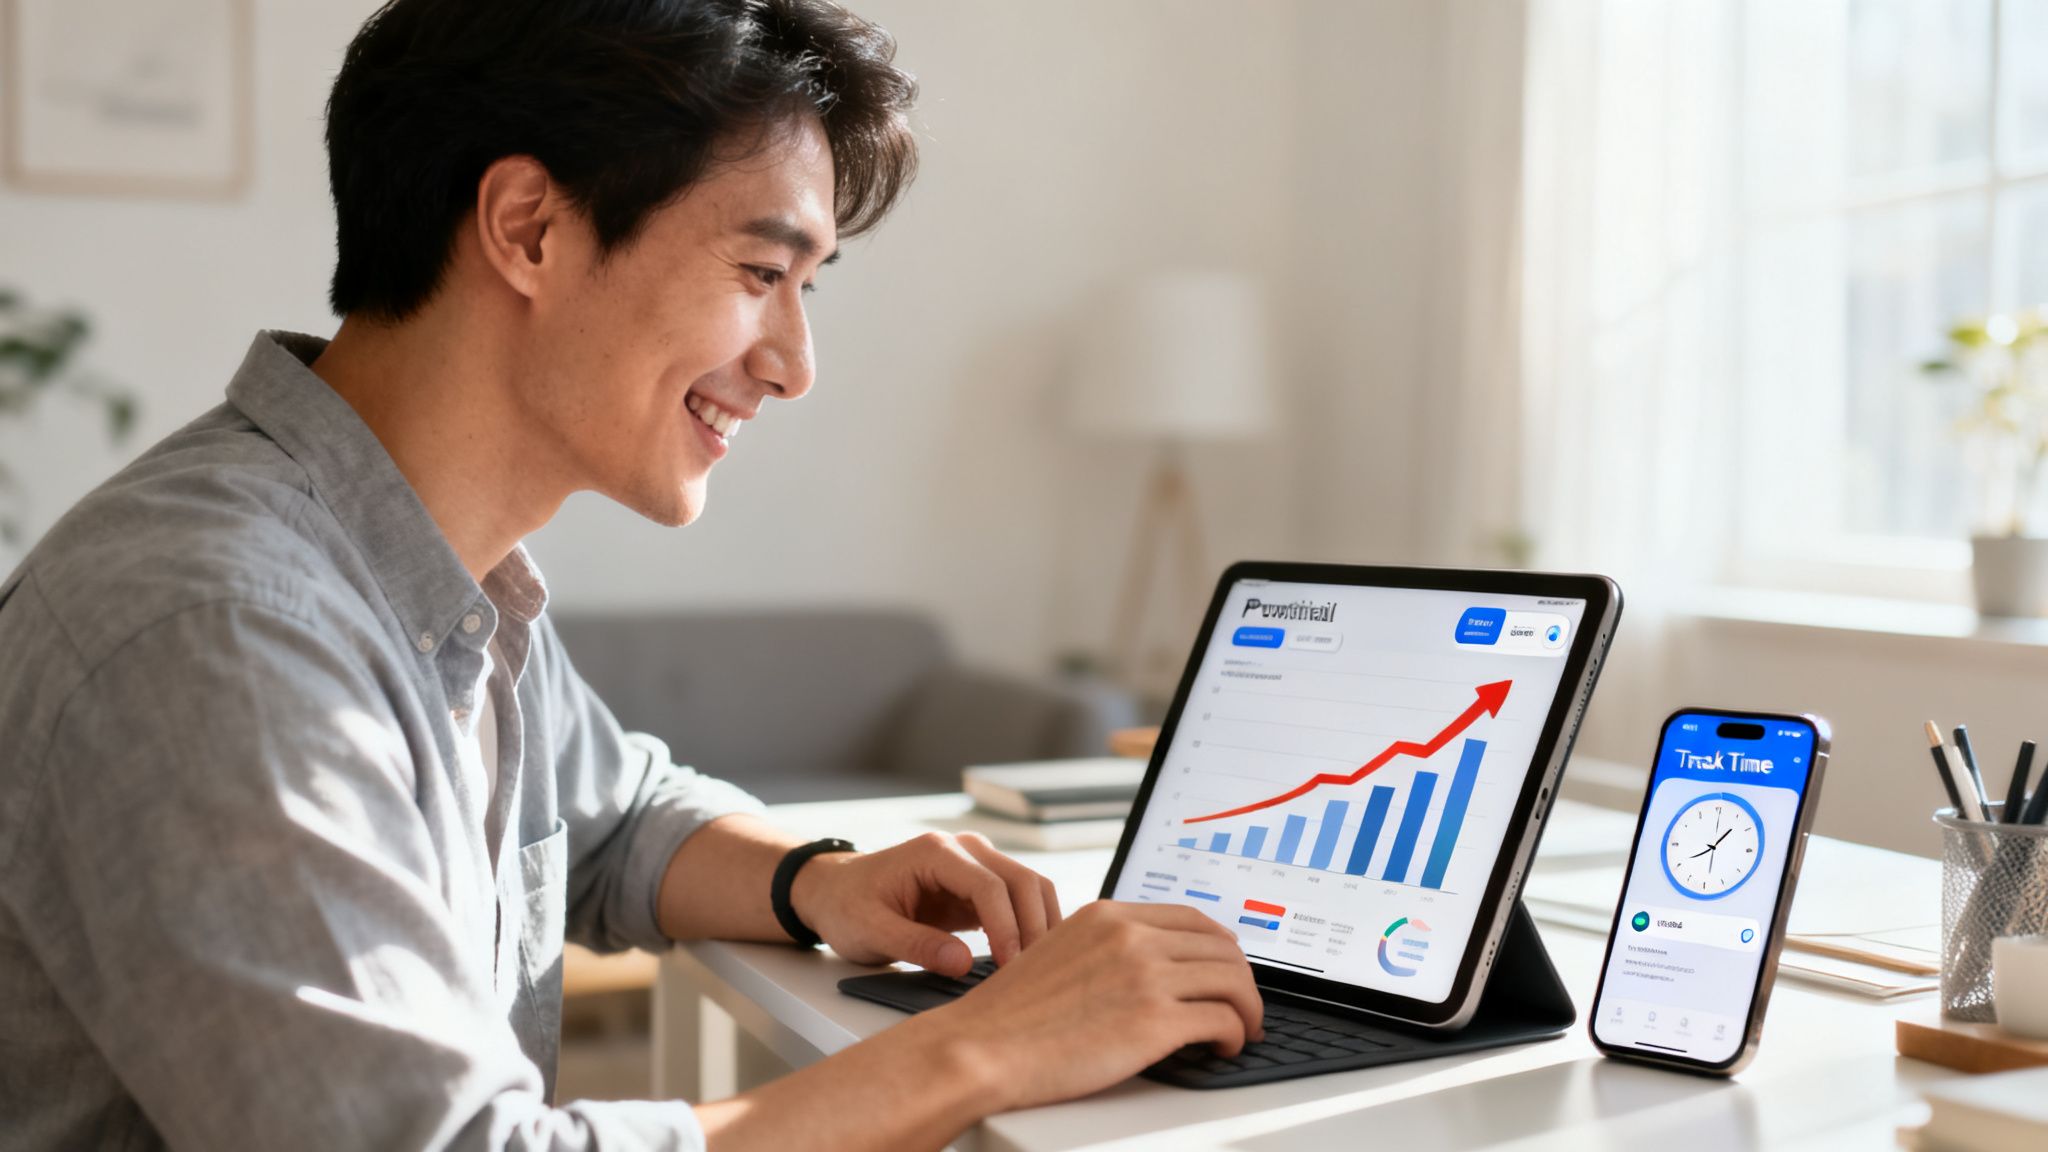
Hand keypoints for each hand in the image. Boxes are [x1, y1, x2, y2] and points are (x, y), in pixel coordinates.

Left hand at [789, 832, 1060, 975]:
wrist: (837, 892)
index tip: (1011, 967)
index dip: (1006, 928)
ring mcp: (976, 864)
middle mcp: (964, 849)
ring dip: (1039, 924)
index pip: (989, 886)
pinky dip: (1030, 926)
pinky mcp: (980, 885)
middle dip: (1033, 927)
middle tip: (1033, 973)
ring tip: (1038, 968)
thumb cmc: (848, 906)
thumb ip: (917, 946)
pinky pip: (1018, 901)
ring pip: (1029, 887)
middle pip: (1022, 880)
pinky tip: (1029, 958)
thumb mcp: (870, 931)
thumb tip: (963, 964)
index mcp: (936, 852)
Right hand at [928, 900, 1264, 1111]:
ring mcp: (1145, 976)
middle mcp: (1132, 936)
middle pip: (1222, 947)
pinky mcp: (1154, 1021)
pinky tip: (1224, 1046)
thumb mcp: (1059, 952)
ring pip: (1233, 981)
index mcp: (1109, 915)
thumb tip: (1150, 963)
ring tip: (1241, 1030)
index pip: (1193, 918)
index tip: (1226, 968)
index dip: (1221, 946)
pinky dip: (1235, 1034)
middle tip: (1244, 1006)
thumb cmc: (1012, 1015)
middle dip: (1242, 980)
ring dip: (1247, 1009)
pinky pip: (1224, 1019)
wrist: (982, 1047)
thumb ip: (1105, 947)